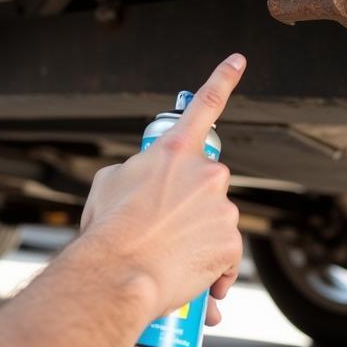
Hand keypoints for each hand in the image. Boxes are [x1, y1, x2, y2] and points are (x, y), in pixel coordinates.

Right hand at [79, 53, 246, 324]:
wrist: (117, 273)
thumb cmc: (108, 230)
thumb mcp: (108, 185)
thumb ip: (136, 174)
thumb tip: (148, 192)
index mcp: (173, 150)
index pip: (204, 104)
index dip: (223, 78)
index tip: (239, 60)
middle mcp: (206, 172)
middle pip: (207, 185)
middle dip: (191, 206)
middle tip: (164, 231)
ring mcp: (222, 207)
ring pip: (216, 222)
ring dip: (199, 240)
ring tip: (167, 260)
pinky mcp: (231, 241)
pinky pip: (227, 257)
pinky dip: (214, 273)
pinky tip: (196, 286)